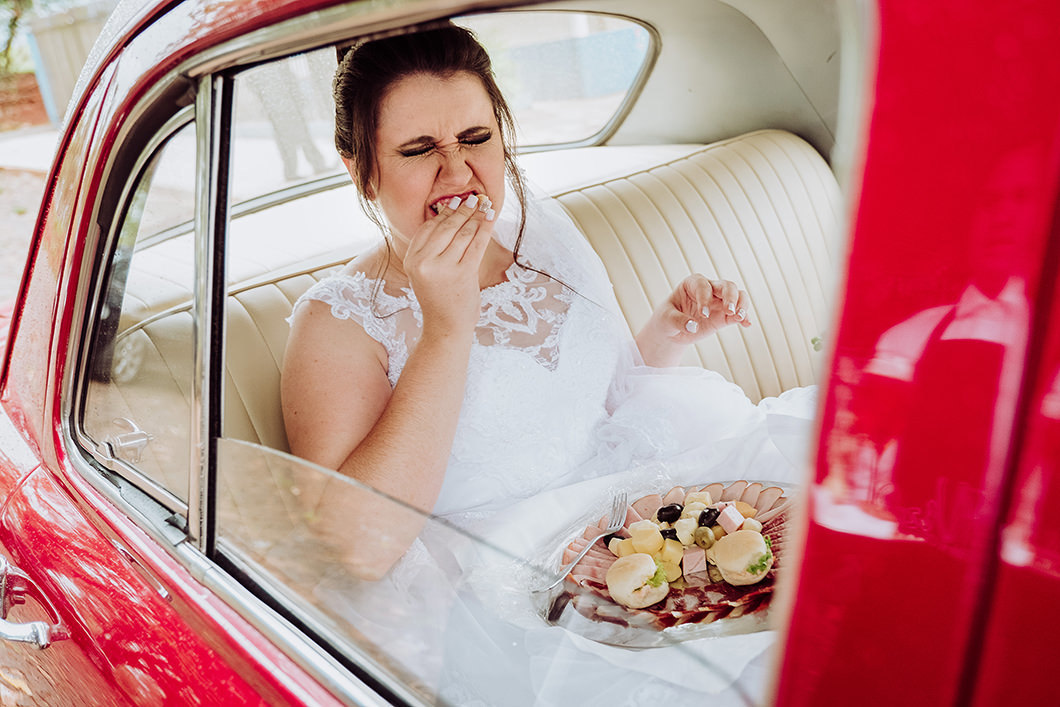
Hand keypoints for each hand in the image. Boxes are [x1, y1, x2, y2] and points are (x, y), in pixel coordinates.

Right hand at [403, 194, 494, 335]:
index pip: (428, 228)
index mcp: (411, 260)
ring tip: (484, 206)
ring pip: (463, 233)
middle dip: (462, 210)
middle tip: (473, 198)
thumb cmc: (438, 298)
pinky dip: (485, 228)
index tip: (455, 202)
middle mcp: (424, 263)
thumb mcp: (424, 272)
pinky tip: (490, 218)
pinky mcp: (463, 273)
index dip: (444, 213)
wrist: (446, 327)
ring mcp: (444, 268)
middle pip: (446, 227)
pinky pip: (477, 244)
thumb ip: (431, 249)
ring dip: (476, 216)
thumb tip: (447, 215)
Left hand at [658, 274, 750, 342]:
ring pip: (738, 296)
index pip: (703, 286)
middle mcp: (709, 289)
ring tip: (739, 317)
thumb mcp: (666, 319)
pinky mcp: (723, 316)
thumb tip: (693, 326)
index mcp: (692, 283)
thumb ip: (678, 321)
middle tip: (729, 311)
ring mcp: (718, 302)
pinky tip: (747, 324)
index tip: (703, 314)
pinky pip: (738, 313)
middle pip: (726, 286)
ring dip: (741, 305)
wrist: (671, 331)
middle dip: (730, 297)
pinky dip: (744, 317)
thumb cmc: (666, 318)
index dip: (705, 298)